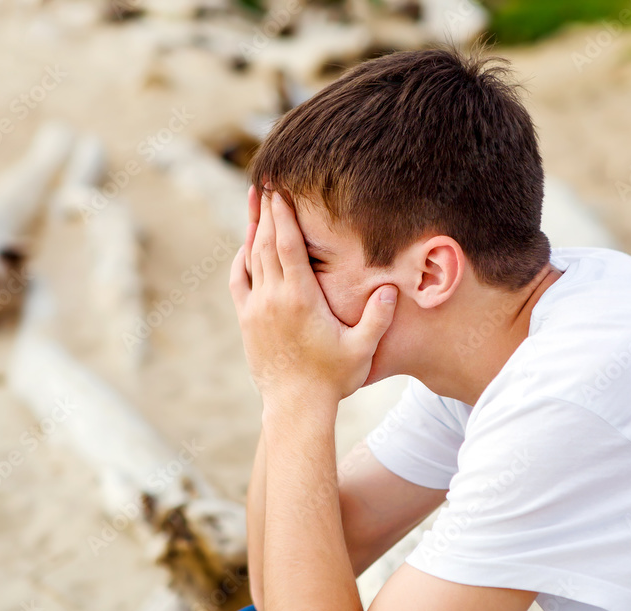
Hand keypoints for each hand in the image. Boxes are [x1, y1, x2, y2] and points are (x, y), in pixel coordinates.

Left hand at [229, 188, 397, 407]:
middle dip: (265, 213)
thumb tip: (392, 289)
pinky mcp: (247, 321)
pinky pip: (239, 281)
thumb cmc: (333, 378)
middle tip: (264, 185)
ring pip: (250, 259)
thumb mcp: (362, 349)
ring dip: (252, 230)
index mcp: (300, 298)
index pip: (287, 246)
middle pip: (264, 244)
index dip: (282, 216)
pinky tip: (246, 248)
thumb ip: (377, 318)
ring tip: (255, 204)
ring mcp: (256, 309)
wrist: (295, 406)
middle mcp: (273, 298)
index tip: (279, 191)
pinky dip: (241, 260)